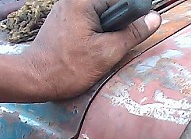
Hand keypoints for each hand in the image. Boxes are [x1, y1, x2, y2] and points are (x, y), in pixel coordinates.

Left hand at [20, 0, 161, 98]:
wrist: (35, 78)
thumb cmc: (69, 67)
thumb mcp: (107, 52)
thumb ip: (132, 33)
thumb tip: (154, 18)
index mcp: (82, 1)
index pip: (119, 0)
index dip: (130, 17)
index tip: (131, 34)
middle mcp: (73, 0)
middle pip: (109, 7)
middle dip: (116, 26)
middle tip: (110, 47)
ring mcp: (66, 9)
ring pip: (99, 16)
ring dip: (106, 33)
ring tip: (98, 52)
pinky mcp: (63, 21)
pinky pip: (88, 22)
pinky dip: (94, 35)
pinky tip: (89, 51)